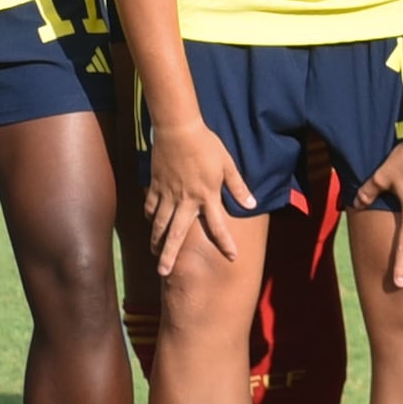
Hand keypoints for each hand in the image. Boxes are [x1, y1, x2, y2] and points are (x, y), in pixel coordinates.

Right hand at [145, 119, 245, 281]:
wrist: (178, 129)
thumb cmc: (206, 145)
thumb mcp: (227, 164)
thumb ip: (237, 186)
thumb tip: (252, 204)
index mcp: (206, 196)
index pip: (218, 226)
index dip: (226, 243)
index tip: (232, 257)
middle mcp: (186, 200)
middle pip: (177, 234)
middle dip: (170, 255)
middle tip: (163, 274)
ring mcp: (168, 194)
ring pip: (160, 223)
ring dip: (157, 241)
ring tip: (155, 254)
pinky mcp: (156, 185)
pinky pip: (151, 206)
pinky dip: (151, 217)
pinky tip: (151, 223)